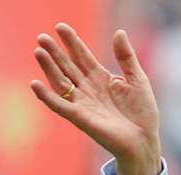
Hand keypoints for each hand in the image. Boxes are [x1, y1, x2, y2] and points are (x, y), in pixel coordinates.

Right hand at [31, 24, 160, 174]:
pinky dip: (47, 96)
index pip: (82, 56)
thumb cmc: (142, 112)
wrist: (144, 140)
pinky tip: (35, 84)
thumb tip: (118, 32)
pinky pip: (59, 106)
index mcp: (101, 78)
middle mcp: (88, 89)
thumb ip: (126, 57)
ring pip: (60, 82)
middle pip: (67, 67)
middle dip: (55, 52)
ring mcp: (82, 103)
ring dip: (49, 68)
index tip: (60, 27)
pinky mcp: (80, 118)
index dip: (72, 42)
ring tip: (39, 52)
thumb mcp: (137, 79)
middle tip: (42, 37)